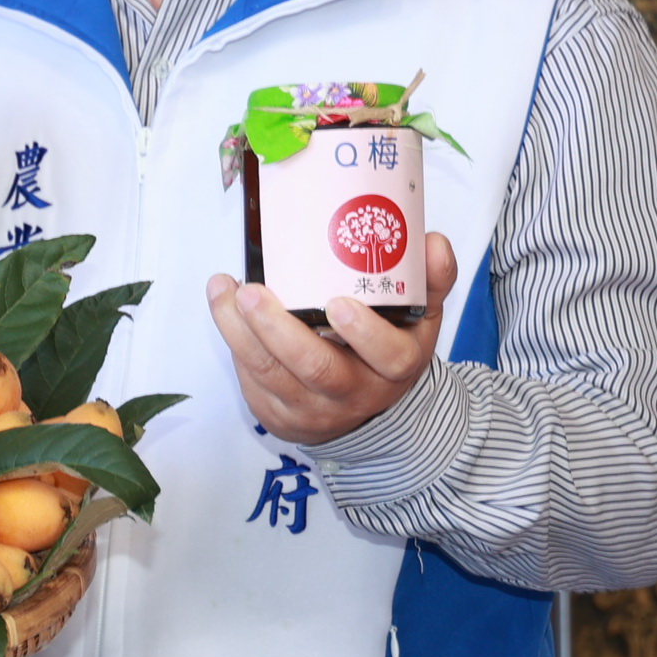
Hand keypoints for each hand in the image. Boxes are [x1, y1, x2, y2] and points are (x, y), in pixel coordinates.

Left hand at [205, 233, 461, 447]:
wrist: (366, 411)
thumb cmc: (388, 347)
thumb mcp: (419, 317)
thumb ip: (431, 279)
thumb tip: (433, 241)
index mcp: (397, 366)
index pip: (389, 355)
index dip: (364, 332)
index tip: (338, 302)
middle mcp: (356, 393)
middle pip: (318, 369)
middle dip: (281, 331)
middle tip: (252, 293)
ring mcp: (315, 409)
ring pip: (274, 376)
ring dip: (242, 333)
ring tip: (225, 291)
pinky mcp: (280, 415)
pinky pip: (254, 383)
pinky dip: (234, 344)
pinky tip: (224, 309)